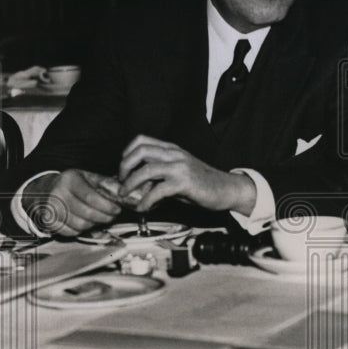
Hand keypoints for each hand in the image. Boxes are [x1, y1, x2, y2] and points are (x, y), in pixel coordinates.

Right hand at [24, 169, 121, 236]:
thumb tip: (124, 193)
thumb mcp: (89, 177)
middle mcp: (58, 194)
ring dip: (95, 224)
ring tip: (100, 218)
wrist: (48, 188)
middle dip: (105, 217)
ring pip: (80, 225)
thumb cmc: (74, 184)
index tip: (117, 209)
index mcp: (70, 179)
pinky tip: (87, 222)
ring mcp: (51, 209)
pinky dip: (82, 231)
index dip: (107, 206)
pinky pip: (71, 233)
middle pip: (87, 213)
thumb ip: (107, 184)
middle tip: (112, 216)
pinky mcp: (49, 222)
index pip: (91, 197)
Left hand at [117, 135, 256, 213]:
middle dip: (124, 166)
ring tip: (126, 195)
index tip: (123, 169)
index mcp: (172, 149)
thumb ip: (160, 172)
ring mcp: (180, 167)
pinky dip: (146, 201)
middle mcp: (175, 154)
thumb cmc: (202, 183)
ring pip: (147, 170)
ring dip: (131, 183)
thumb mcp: (179, 171)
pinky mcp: (184, 183)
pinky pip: (158, 191)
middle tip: (121, 181)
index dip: (127, 153)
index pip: (142, 140)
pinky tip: (144, 208)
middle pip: (140, 151)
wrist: (226, 189)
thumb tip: (136, 184)